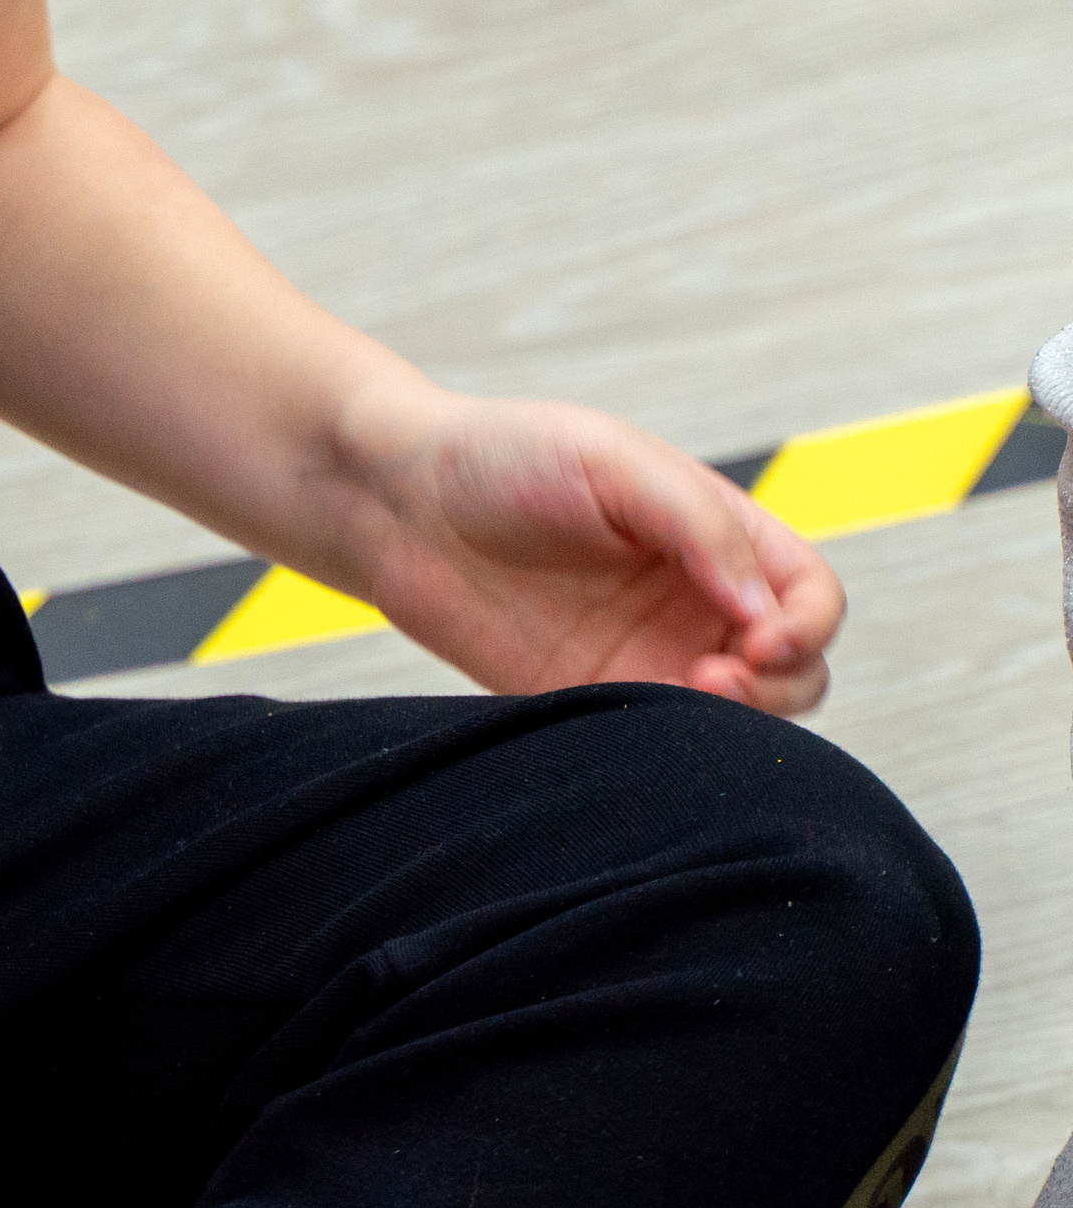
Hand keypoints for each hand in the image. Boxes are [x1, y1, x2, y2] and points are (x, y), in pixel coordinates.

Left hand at [342, 388, 843, 713]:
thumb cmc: (503, 456)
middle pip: (798, 668)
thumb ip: (695, 523)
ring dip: (741, 723)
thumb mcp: (610, 459)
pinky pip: (665, 745)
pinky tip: (643, 728)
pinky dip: (679, 751)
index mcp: (713, 533)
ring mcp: (649, 656)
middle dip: (782, 683)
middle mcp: (694, 601)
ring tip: (684, 696)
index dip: (807, 624)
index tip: (759, 637)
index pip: (810, 594)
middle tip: (714, 677)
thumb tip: (766, 610)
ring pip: (745, 718)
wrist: (398, 502)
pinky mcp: (596, 702)